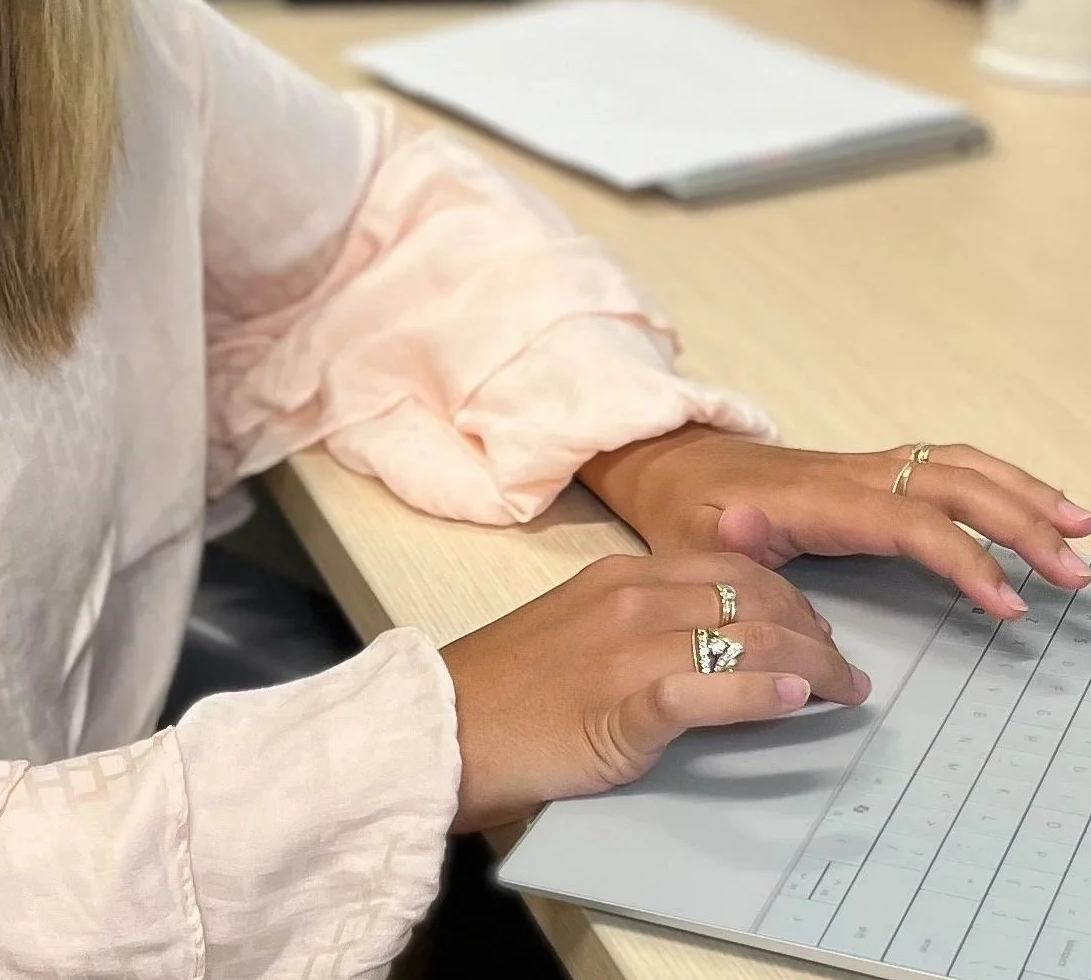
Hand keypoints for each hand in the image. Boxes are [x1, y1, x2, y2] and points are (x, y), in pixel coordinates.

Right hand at [440, 549, 866, 832]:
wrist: (448, 725)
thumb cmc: (513, 687)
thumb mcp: (580, 628)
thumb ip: (642, 621)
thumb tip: (717, 639)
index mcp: (620, 573)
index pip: (732, 567)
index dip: (791, 596)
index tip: (819, 630)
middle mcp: (629, 598)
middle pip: (752, 599)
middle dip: (815, 632)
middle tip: (844, 670)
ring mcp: (624, 650)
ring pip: (744, 637)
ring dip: (810, 665)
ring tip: (843, 691)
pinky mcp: (620, 708)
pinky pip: (703, 690)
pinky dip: (755, 692)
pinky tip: (791, 700)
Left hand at [579, 426, 1090, 620]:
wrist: (669, 464)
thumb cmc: (683, 508)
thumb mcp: (689, 535)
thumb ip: (720, 541)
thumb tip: (743, 531)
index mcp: (817, 496)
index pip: (909, 522)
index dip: (962, 558)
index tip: (1007, 601)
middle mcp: (852, 473)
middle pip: (952, 485)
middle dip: (1019, 524)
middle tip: (1073, 573)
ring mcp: (866, 469)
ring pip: (959, 467)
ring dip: (1023, 494)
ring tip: (1081, 531)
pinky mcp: (872, 474)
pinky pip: (947, 468)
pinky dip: (1000, 482)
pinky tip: (1037, 506)